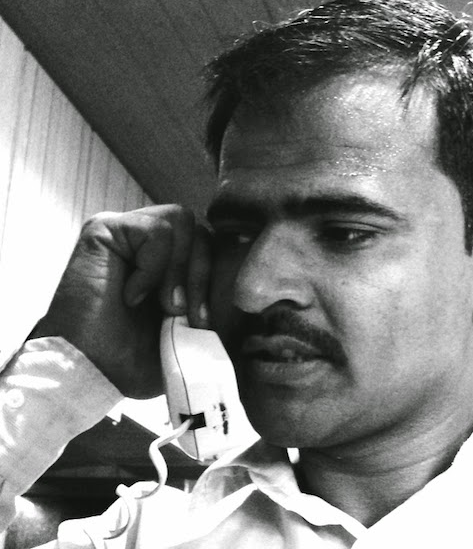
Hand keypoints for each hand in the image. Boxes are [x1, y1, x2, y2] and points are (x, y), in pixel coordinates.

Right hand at [29, 205, 210, 397]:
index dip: (222, 268)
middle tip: (185, 315)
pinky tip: (132, 296)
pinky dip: (153, 268)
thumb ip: (220, 310)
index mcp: (171, 263)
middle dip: (202, 276)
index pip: (212, 243)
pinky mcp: (106, 228)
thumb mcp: (191, 336)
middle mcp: (150, 243)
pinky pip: (154, 231)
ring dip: (179, 271)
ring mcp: (128, 233)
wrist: (91, 372)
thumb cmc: (135, 358)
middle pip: (202, 231)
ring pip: (182, 222)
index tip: (211, 311)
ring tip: (163, 306)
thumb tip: (260, 300)